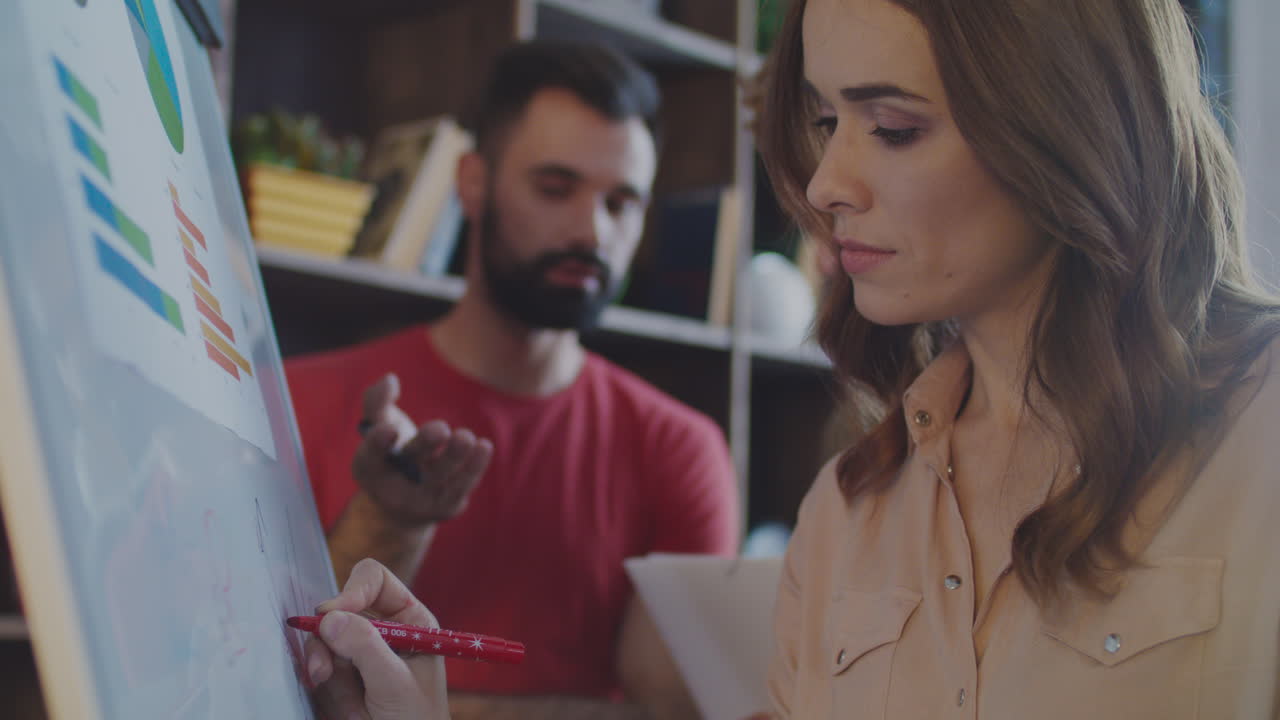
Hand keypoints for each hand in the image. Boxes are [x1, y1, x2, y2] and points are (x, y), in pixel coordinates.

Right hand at [305, 558, 449, 719]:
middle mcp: (382, 630)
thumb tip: (330, 617)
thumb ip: (366, 648)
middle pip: (341, 608)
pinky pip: (316, 662)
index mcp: (409, 621)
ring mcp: (357, 653)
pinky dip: (317, 676)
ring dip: (321, 661)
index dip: (353, 590)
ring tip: (330, 688)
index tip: (333, 612)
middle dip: (328, 633)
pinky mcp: (338, 676)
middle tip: (323, 664)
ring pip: (323, 637)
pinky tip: (333, 698)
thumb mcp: (395, 683)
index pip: (376, 582)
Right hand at [353, 373, 492, 526]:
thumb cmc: (391, 454)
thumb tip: (391, 379)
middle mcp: (392, 488)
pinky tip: (483, 446)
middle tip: (440, 428)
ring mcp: (421, 500)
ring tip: (465, 436)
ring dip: (454, 456)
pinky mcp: (445, 506)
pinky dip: (474, 467)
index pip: (371, 457)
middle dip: (425, 445)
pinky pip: (461, 486)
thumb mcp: (378, 427)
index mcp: (369, 468)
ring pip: (440, 476)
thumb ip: (377, 401)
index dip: (378, 444)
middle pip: (410, 463)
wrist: (403, 505)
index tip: (390, 428)